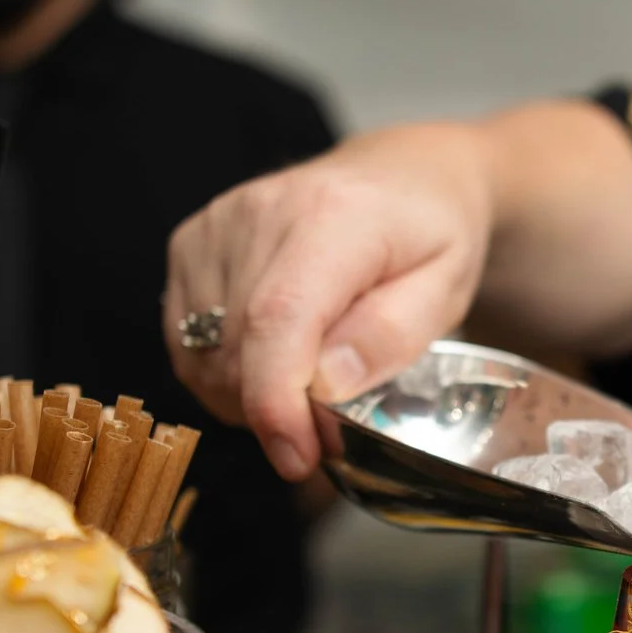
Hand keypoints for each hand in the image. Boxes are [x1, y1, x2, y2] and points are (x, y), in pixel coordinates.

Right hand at [165, 125, 494, 478]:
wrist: (403, 174)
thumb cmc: (431, 235)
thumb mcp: (446, 288)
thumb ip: (390, 335)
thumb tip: (326, 385)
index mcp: (332, 217)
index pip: (276, 319)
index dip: (276, 402)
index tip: (297, 457)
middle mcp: (260, 212)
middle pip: (235, 348)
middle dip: (277, 411)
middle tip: (330, 424)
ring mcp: (216, 224)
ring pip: (203, 354)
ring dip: (249, 395)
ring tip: (307, 383)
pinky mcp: (191, 242)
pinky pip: (185, 340)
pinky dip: (224, 371)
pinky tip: (271, 360)